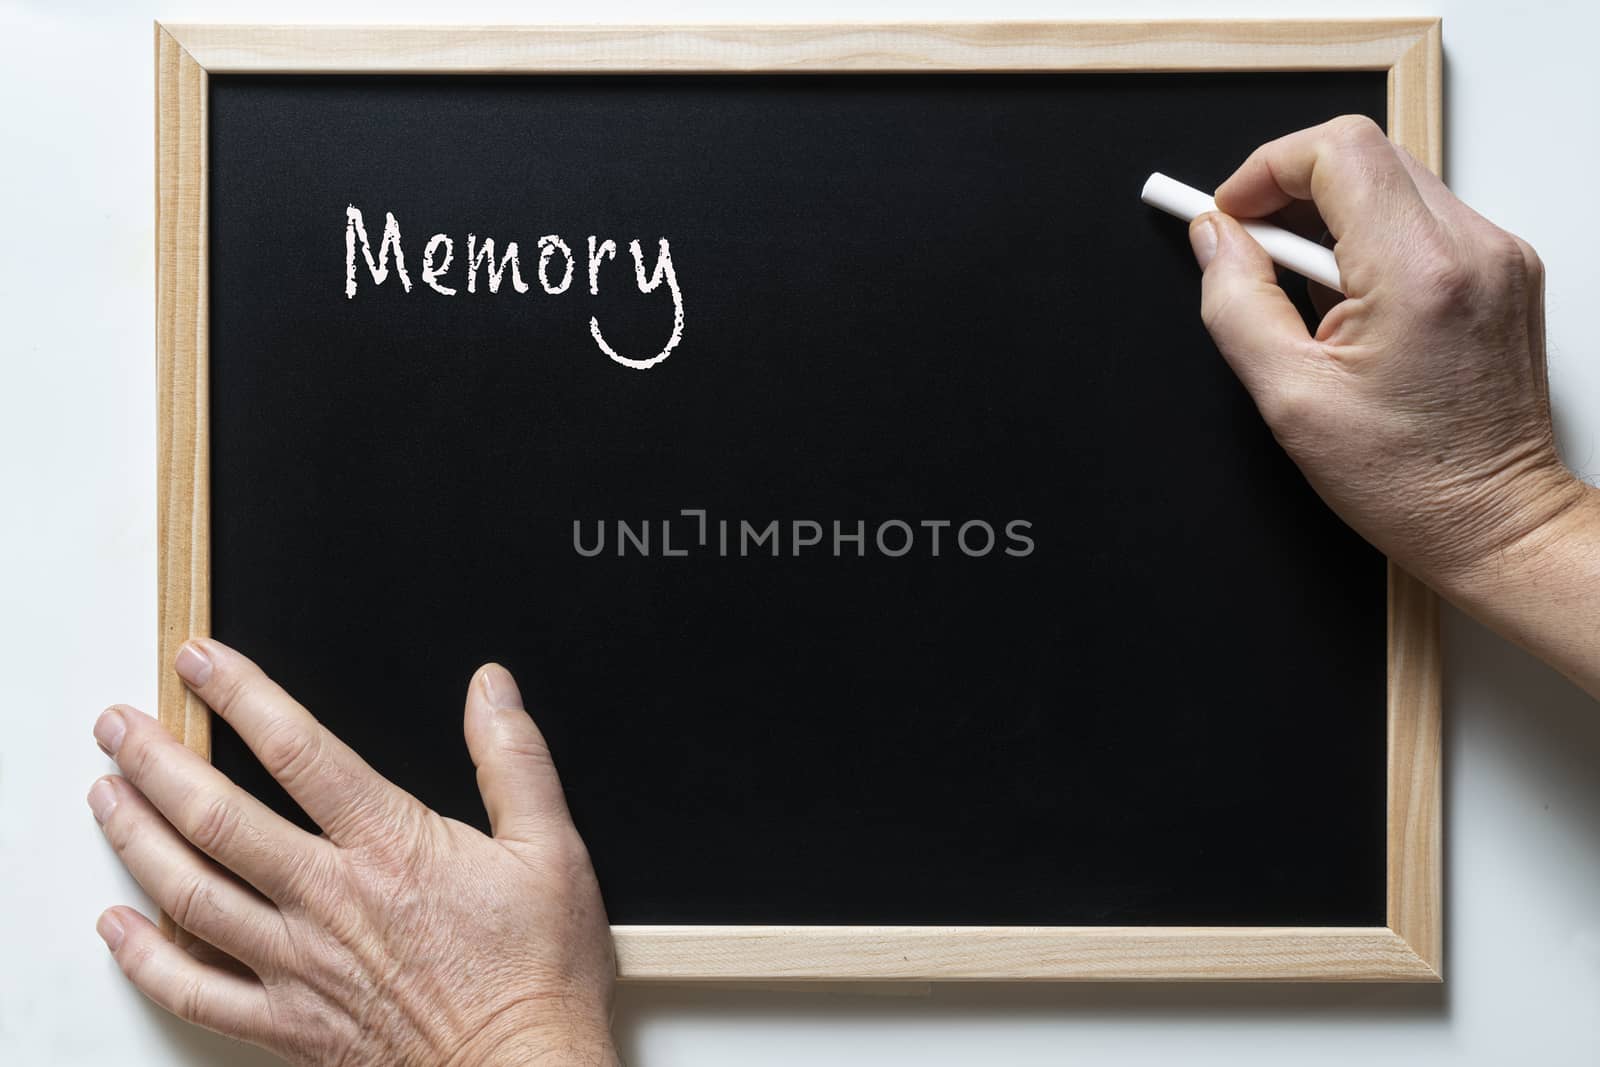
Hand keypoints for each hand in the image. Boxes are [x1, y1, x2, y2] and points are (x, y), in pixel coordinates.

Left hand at [88, 639, 618, 1065]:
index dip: (242, 696)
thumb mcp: (552, 846)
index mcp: (391, 847)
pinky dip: (145, 959)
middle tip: (118, 726)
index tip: (201, 661)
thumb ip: (515, 758)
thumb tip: (490, 689)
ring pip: (191, 895)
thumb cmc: (538, 971)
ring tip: (106, 796)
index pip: (299, 751)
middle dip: (158, 762)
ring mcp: (299, 966)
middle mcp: (330, 900)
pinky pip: (195, 992)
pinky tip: (117, 927)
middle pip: (218, 819)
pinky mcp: (289, 1025)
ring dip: (137, 839)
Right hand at [1190, 115, 1599, 693]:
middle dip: (1292, 191)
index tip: (1229, 215)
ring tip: (1306, 296)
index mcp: (1420, 274)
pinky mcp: (1504, 267)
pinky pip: (1421, 217)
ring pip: (1391, 181)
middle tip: (1253, 252)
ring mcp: (1498, 254)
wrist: (1495, 520)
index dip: (1266, 170)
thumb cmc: (1407, 479)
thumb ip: (1237, 303)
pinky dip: (1370, 241)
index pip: (1338, 151)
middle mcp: (1473, 248)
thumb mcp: (1290, 398)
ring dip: (1330, 218)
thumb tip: (1213, 238)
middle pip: (1364, 153)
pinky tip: (1351, 305)